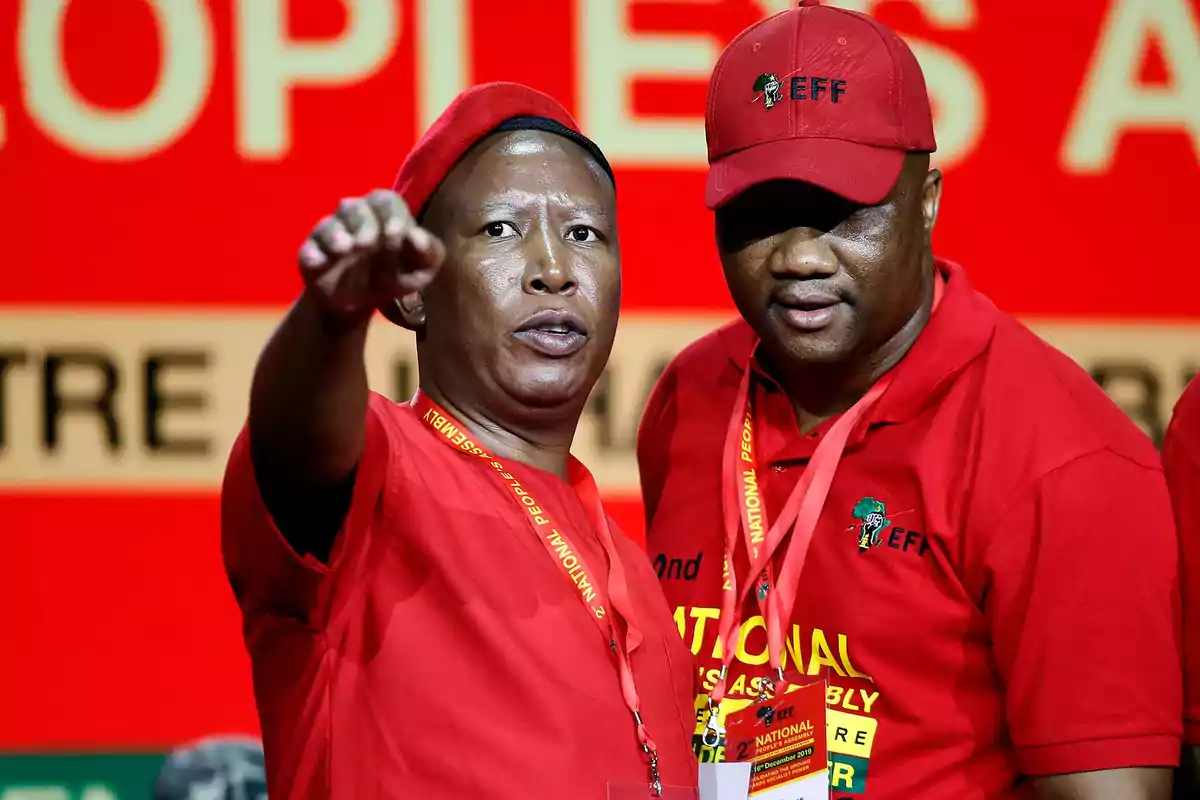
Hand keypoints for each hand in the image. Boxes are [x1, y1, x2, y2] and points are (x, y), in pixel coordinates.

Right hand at [298, 190, 445, 317]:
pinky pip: (308, 250)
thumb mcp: (422, 270)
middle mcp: (354, 218)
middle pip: (353, 208)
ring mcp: (331, 235)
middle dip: (362, 224)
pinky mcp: (311, 254)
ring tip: (344, 248)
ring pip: (329, 225)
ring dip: (335, 234)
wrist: (361, 301)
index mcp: (384, 214)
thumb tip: (417, 238)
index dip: (390, 214)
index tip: (396, 233)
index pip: (385, 201)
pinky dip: (312, 255)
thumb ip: (429, 252)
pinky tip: (318, 262)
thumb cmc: (397, 274)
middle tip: (367, 243)